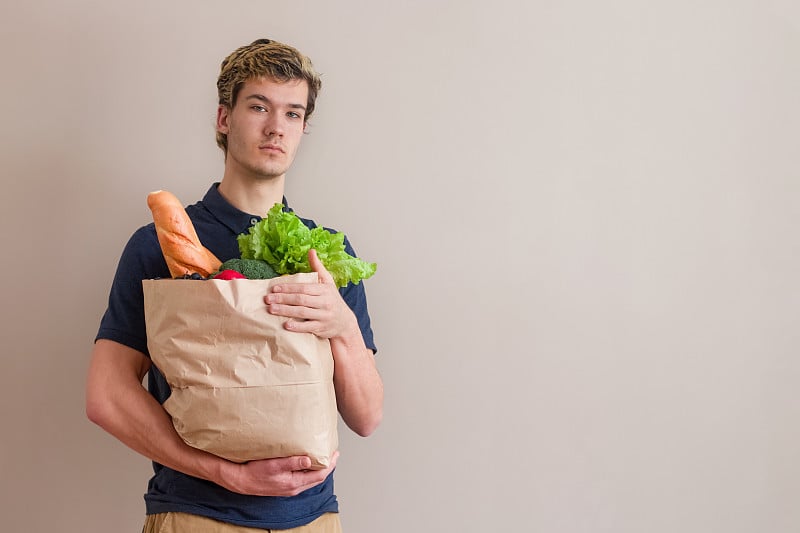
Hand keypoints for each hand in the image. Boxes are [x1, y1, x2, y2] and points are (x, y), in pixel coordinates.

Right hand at [222, 451, 338, 496]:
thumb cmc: (255, 472)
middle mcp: (293, 488)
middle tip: (333, 454)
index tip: (335, 454)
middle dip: (327, 466)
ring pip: (310, 479)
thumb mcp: (274, 465)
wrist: (241, 481)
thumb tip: (309, 460)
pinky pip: (302, 479)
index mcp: (294, 483)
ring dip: (319, 469)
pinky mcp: (284, 486)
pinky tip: (308, 464)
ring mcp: (289, 488)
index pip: (319, 475)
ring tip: (323, 457)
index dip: (330, 465)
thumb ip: (292, 462)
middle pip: (317, 478)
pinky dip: (309, 472)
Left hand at [265, 249, 356, 338]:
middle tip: (267, 299)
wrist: (345, 323)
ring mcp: (324, 316)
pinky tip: (286, 325)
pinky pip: (308, 327)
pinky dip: (297, 326)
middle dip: (283, 299)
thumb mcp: (328, 282)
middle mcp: (325, 302)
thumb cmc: (333, 300)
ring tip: (271, 309)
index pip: (304, 288)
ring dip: (285, 311)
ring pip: (302, 313)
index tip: (274, 288)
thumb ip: (318, 267)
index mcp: (325, 290)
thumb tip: (311, 251)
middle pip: (301, 299)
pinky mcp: (321, 328)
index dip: (288, 287)